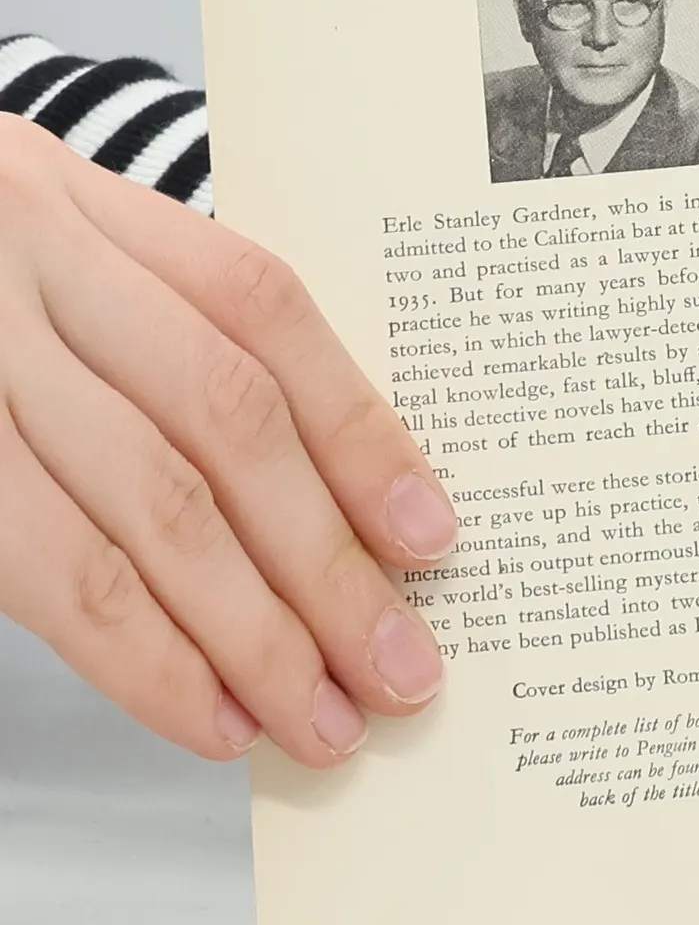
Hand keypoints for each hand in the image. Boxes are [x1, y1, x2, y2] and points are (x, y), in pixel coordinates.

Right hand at [0, 115, 457, 765]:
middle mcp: (21, 258)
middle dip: (329, 564)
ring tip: (323, 721)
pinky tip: (210, 715)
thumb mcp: (29, 261)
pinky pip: (51, 573)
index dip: (358, 429)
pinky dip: (143, 658)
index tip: (432, 537)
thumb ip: (156, 340)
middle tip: (403, 673)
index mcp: (76, 203)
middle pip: (226, 420)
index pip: (261, 311)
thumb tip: (326, 513)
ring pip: (148, 506)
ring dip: (253, 635)